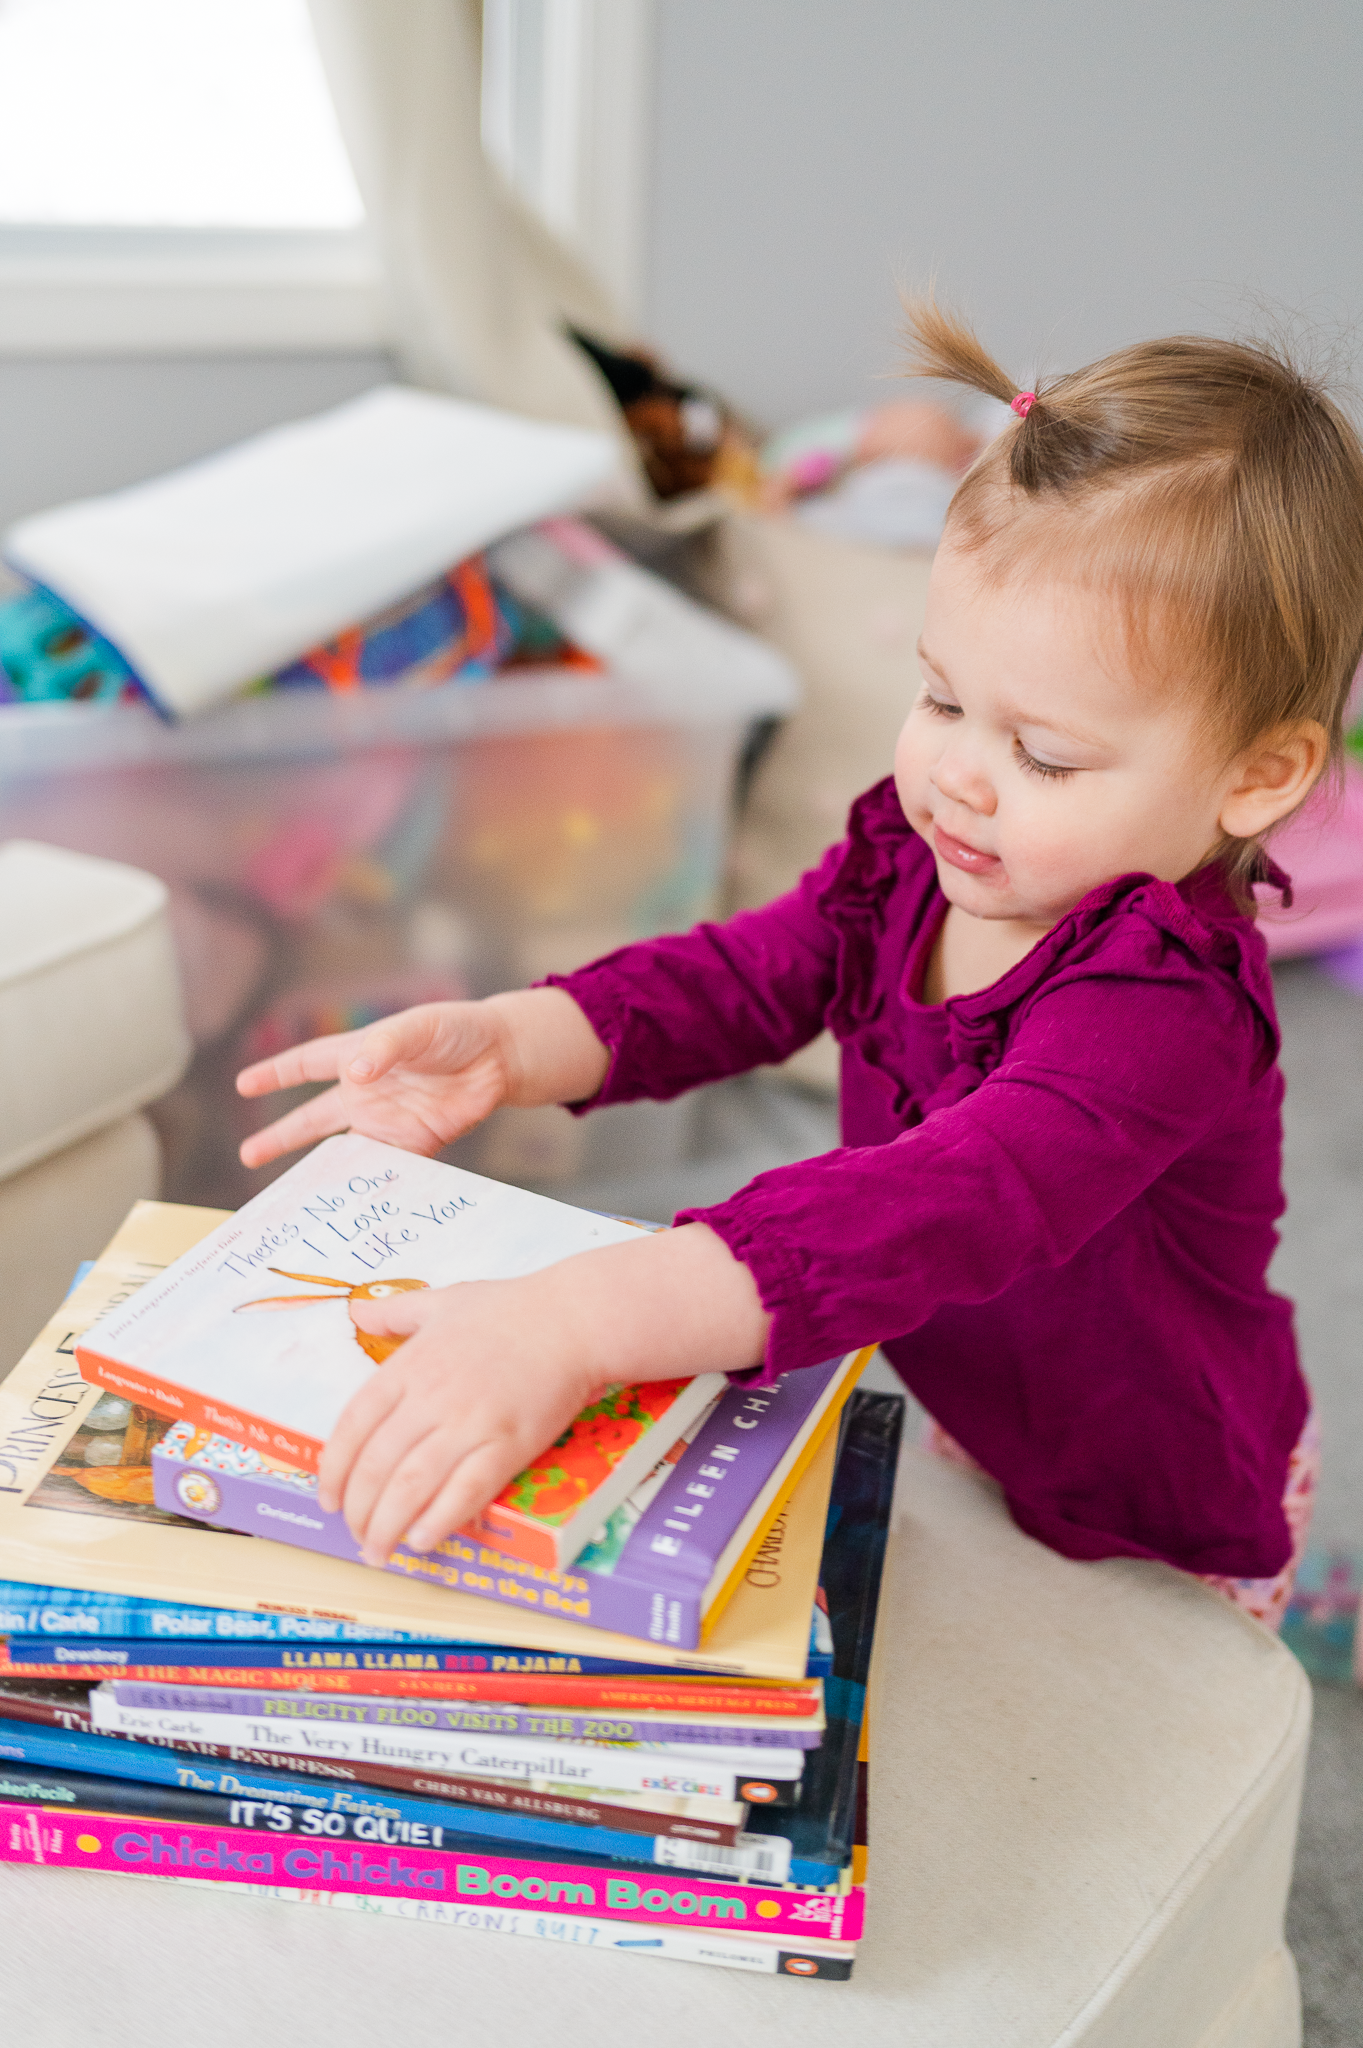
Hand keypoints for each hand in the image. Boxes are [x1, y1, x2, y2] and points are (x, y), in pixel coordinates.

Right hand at [235, 987, 610, 1169]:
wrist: (500, 1057)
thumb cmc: (455, 1030)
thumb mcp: (417, 1028)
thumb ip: (385, 1048)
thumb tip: (354, 1076)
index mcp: (358, 1056)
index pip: (306, 1065)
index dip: (275, 1074)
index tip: (243, 1086)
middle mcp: (366, 1092)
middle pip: (313, 1118)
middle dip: (281, 1138)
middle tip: (248, 1156)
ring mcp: (388, 1120)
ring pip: (345, 1152)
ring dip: (321, 1172)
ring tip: (293, 1195)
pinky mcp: (415, 1144)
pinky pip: (385, 1168)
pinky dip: (368, 1186)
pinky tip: (350, 1205)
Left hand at [320, 1273, 599, 1565]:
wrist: (574, 1319)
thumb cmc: (511, 1309)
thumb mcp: (443, 1300)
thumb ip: (396, 1312)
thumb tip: (357, 1312)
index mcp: (409, 1365)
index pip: (353, 1427)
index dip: (334, 1471)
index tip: (329, 1498)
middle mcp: (431, 1398)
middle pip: (377, 1466)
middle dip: (358, 1511)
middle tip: (356, 1534)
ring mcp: (470, 1423)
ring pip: (411, 1487)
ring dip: (387, 1527)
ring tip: (379, 1551)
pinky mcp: (508, 1445)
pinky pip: (464, 1492)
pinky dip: (438, 1521)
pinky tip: (421, 1540)